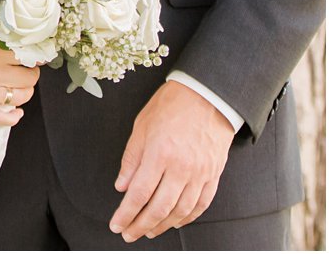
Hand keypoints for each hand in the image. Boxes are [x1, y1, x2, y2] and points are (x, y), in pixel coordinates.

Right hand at [0, 28, 38, 127]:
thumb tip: (4, 39)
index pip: (24, 56)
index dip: (31, 55)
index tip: (32, 54)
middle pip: (28, 78)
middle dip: (31, 72)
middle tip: (28, 68)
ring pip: (19, 97)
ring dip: (24, 91)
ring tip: (21, 85)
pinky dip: (12, 117)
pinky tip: (16, 112)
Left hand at [109, 80, 232, 241]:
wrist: (206, 96)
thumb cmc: (170, 106)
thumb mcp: (141, 127)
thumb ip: (131, 159)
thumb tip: (122, 187)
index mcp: (159, 154)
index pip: (139, 194)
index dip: (126, 213)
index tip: (116, 224)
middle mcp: (181, 168)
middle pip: (159, 208)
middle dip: (141, 225)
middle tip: (129, 234)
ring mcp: (200, 174)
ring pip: (180, 210)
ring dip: (162, 225)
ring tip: (148, 231)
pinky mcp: (213, 175)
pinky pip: (201, 204)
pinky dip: (187, 217)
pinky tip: (175, 222)